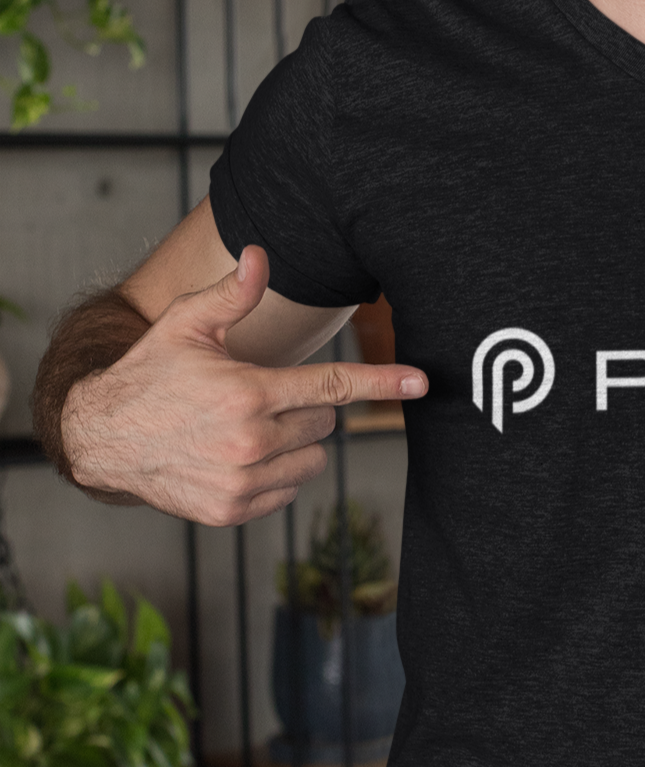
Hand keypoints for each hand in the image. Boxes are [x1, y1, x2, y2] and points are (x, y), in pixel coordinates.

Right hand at [61, 246, 427, 525]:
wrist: (100, 439)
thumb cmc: (150, 373)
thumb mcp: (186, 326)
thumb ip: (233, 295)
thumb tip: (262, 254)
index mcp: (247, 393)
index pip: (332, 386)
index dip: (382, 381)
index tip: (422, 382)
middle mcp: (249, 443)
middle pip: (326, 420)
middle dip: (306, 405)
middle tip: (263, 395)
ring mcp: (240, 482)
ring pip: (313, 458)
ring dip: (296, 441)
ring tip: (249, 426)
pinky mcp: (231, 511)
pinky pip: (288, 490)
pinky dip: (277, 473)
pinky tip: (238, 456)